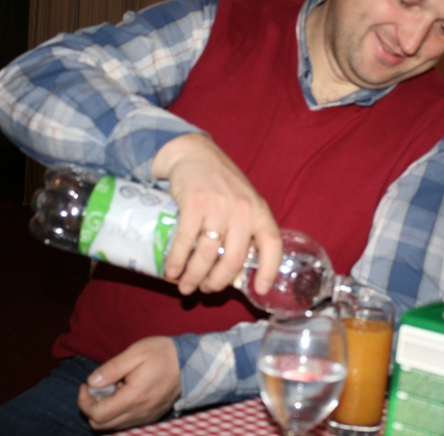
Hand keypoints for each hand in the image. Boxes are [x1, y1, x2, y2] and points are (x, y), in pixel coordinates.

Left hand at [78, 336, 180, 430]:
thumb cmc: (163, 353)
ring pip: (112, 426)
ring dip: (104, 410)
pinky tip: (123, 394)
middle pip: (101, 425)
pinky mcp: (151, 416)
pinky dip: (117, 412)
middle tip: (97, 387)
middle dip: (90, 407)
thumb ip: (112, 368)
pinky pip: (125, 423)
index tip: (86, 384)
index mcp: (133, 397)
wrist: (191, 362)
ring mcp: (146, 417)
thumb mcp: (136, 352)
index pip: (97, 414)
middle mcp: (139, 413)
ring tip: (112, 388)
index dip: (84, 401)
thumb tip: (91, 382)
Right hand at [151, 133, 282, 294]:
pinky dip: (177, 260)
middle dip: (217, 282)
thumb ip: (244, 231)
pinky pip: (185, 240)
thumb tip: (235, 275)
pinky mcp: (194, 203)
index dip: (270, 270)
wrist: (194, 153)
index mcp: (259, 211)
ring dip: (194, 276)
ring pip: (207, 254)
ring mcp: (219, 206)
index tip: (262, 289)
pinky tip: (171, 271)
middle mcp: (242, 209)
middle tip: (206, 290)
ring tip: (186, 286)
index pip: (272, 244)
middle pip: (234, 259)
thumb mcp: (242, 203)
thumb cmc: (220, 184)